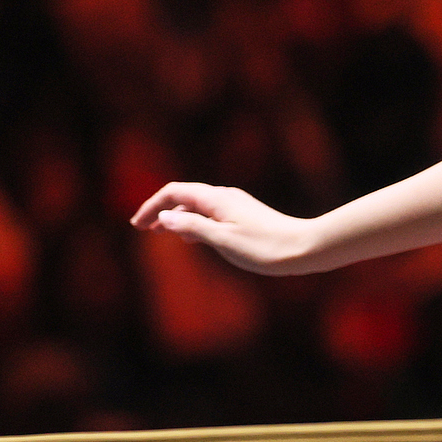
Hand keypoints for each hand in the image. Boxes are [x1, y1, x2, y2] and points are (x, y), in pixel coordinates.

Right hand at [130, 182, 316, 274]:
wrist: (305, 248)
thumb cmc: (264, 248)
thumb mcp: (222, 240)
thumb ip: (192, 227)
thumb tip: (165, 218)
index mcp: (216, 199)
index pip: (174, 192)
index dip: (152, 206)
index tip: (137, 225)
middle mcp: (225, 196)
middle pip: (184, 196)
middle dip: (161, 210)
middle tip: (143, 228)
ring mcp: (237, 205)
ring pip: (198, 205)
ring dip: (177, 217)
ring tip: (162, 233)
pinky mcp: (246, 215)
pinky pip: (212, 214)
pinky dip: (195, 222)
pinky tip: (193, 238)